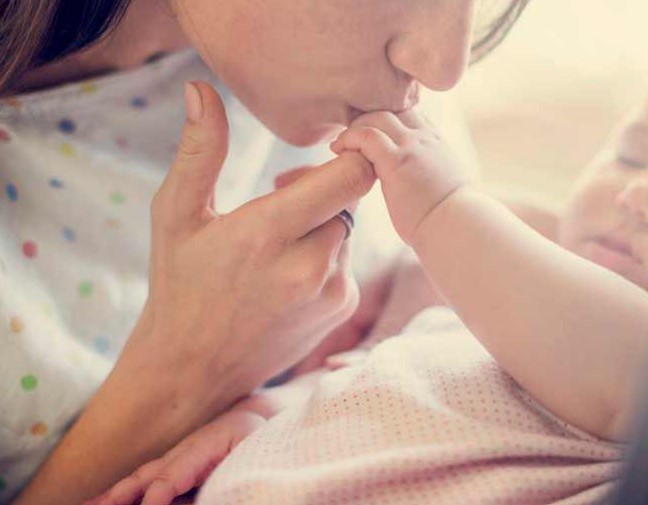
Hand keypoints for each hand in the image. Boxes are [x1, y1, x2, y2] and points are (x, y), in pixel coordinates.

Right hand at [13, 82, 375, 504]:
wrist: (192, 368)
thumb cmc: (179, 284)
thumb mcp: (176, 215)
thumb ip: (199, 152)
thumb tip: (200, 89)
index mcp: (269, 231)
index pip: (351, 174)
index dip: (349, 153)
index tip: (325, 151)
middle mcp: (310, 264)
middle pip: (349, 197)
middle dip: (322, 190)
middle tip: (281, 200)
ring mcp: (331, 291)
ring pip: (348, 229)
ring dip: (322, 224)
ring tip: (277, 243)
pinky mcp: (341, 309)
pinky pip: (347, 260)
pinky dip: (326, 256)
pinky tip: (287, 273)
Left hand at [330, 110, 468, 244]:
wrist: (456, 228)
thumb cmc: (451, 219)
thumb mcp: (446, 187)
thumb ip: (431, 176)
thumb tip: (423, 187)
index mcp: (437, 143)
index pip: (408, 113)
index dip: (386, 120)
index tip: (368, 134)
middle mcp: (426, 138)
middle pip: (390, 109)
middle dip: (366, 119)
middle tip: (349, 138)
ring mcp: (412, 146)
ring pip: (376, 117)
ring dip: (354, 128)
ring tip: (340, 145)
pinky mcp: (397, 161)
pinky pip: (366, 136)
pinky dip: (349, 138)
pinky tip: (338, 149)